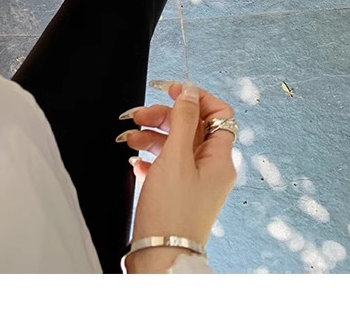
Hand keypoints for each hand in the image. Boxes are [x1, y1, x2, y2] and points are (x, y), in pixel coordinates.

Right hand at [123, 81, 236, 273]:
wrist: (160, 259)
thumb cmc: (171, 213)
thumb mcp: (176, 158)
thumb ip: (183, 121)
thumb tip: (189, 91)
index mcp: (220, 159)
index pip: (218, 113)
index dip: (195, 98)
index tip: (171, 90)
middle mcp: (212, 169)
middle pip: (192, 126)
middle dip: (164, 116)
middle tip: (138, 115)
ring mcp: (196, 182)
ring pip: (176, 144)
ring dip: (152, 135)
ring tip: (128, 137)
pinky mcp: (179, 193)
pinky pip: (167, 165)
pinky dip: (150, 158)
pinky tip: (135, 161)